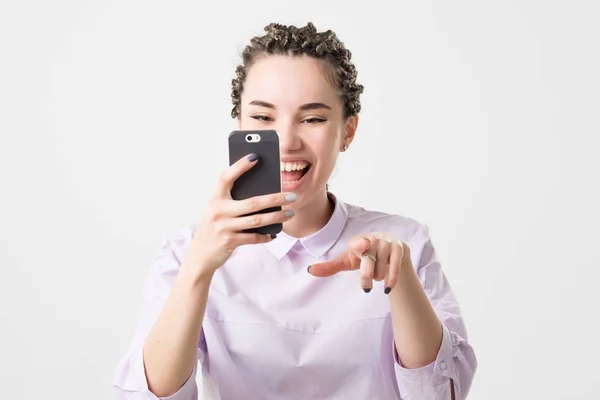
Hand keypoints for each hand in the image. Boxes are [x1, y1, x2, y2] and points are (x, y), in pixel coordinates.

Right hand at [184, 153, 296, 277]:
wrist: (199, 255)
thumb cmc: (213, 227)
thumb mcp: (218, 210)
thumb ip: (232, 200)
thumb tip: (263, 190)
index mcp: (215, 199)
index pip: (226, 177)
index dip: (239, 166)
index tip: (255, 156)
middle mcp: (218, 211)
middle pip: (252, 202)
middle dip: (275, 199)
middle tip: (291, 196)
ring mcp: (224, 227)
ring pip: (257, 220)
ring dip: (276, 216)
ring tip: (290, 213)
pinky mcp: (229, 242)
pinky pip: (253, 237)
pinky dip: (266, 235)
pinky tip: (274, 233)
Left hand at [307, 232, 409, 292]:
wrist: (391, 253)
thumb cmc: (365, 257)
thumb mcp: (348, 262)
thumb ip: (330, 267)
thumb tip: (309, 270)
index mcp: (358, 240)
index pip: (358, 243)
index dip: (360, 244)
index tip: (364, 244)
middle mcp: (373, 238)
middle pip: (369, 262)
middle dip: (367, 278)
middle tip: (366, 288)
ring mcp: (387, 243)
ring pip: (381, 269)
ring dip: (379, 278)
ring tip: (378, 274)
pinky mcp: (400, 249)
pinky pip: (395, 268)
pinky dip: (391, 281)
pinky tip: (387, 289)